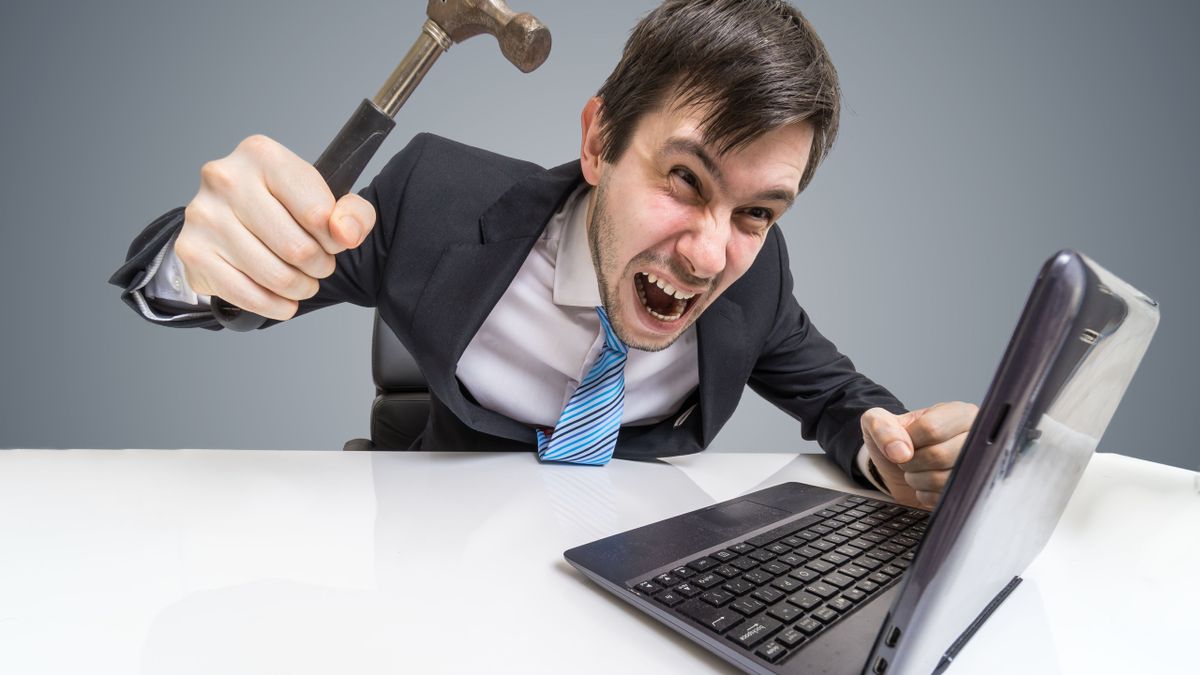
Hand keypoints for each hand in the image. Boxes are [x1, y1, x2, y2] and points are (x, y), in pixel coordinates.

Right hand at [175, 134, 376, 320]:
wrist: (227, 219)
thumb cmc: (280, 206)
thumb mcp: (325, 199)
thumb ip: (353, 213)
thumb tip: (346, 233)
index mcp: (261, 154)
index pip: (319, 215)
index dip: (334, 240)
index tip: (331, 242)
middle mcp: (225, 179)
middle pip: (297, 248)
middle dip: (319, 267)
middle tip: (319, 267)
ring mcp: (204, 215)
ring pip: (275, 276)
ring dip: (299, 288)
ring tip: (302, 282)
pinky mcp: (192, 250)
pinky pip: (246, 295)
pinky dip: (274, 306)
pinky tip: (282, 300)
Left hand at [860, 402, 978, 509]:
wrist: (901, 467)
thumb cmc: (897, 440)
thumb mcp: (878, 422)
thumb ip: (881, 426)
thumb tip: (899, 451)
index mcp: (959, 413)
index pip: (932, 428)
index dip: (909, 440)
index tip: (904, 441)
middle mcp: (976, 438)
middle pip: (940, 455)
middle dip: (912, 461)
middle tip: (908, 459)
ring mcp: (977, 467)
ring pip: (945, 479)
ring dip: (917, 479)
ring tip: (916, 471)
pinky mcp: (971, 490)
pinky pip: (946, 498)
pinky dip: (926, 495)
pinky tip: (926, 485)